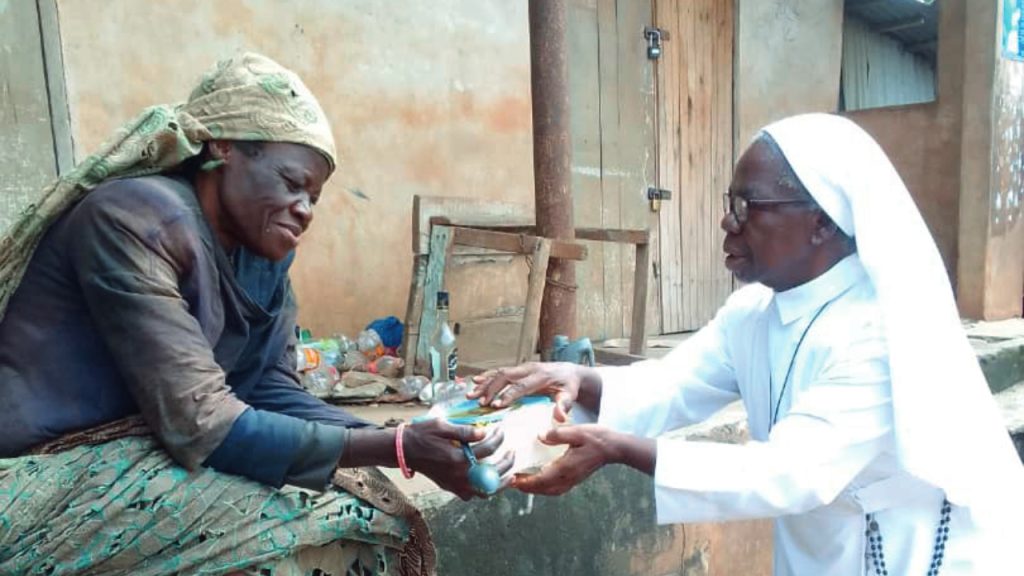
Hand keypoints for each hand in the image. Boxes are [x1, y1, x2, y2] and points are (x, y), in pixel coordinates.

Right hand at [402, 419, 514, 499]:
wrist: (404, 450)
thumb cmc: (422, 434)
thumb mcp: (442, 426)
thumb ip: (465, 430)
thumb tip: (484, 433)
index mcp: (457, 458)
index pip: (487, 448)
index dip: (497, 437)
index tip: (501, 429)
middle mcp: (457, 475)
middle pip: (491, 474)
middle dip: (506, 463)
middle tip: (512, 452)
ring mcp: (454, 485)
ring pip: (485, 491)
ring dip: (500, 483)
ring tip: (511, 474)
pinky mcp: (451, 488)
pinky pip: (473, 495)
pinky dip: (485, 490)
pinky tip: (492, 482)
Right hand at [468, 362, 587, 421]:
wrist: (570, 372)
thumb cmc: (569, 386)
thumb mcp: (570, 396)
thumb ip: (564, 406)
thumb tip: (559, 417)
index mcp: (540, 377)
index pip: (521, 386)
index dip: (507, 395)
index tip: (495, 405)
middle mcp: (528, 369)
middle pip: (505, 377)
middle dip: (490, 389)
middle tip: (478, 402)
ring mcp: (522, 368)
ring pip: (500, 373)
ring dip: (484, 383)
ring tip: (471, 394)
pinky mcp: (518, 369)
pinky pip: (500, 371)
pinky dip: (487, 375)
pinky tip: (475, 381)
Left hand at [512, 424, 623, 495]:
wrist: (615, 448)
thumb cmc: (597, 438)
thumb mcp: (577, 431)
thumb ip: (557, 435)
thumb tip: (540, 436)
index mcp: (565, 467)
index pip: (541, 479)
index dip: (525, 481)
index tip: (511, 480)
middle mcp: (568, 477)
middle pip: (543, 489)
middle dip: (526, 487)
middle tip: (512, 482)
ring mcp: (573, 480)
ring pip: (550, 491)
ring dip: (536, 489)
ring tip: (523, 483)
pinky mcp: (576, 478)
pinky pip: (557, 488)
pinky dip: (545, 488)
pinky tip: (541, 481)